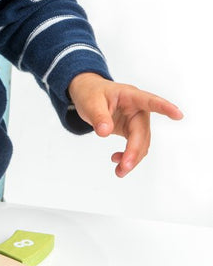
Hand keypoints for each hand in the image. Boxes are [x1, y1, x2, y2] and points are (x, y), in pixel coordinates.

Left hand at [68, 73, 182, 177]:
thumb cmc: (91, 94)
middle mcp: (138, 109)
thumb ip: (98, 117)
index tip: (178, 115)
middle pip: (142, 132)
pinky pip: (135, 146)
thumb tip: (105, 132)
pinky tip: (117, 160)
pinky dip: (128, 157)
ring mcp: (136, 121)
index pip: (149, 101)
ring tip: (119, 172)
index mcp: (130, 96)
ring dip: (133, 159)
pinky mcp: (132, 130)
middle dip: (135, 151)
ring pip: (141, 143)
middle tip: (124, 168)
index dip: (164, 108)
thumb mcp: (90, 103)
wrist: (88, 94)